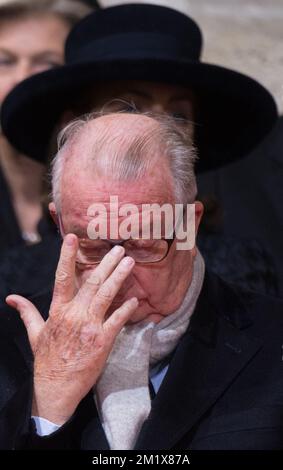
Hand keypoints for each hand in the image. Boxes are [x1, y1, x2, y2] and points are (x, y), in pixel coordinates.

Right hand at [6, 234, 137, 424]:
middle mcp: (74, 315)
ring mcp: (90, 327)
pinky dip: (127, 308)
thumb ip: (27, 312)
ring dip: (119, 277)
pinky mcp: (102, 340)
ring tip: (130, 263)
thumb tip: (12, 298)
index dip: (67, 256)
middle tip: (119, 249)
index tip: (73, 238)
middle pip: (92, 282)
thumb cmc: (47, 360)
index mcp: (58, 311)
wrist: (56, 387)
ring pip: (106, 295)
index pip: (62, 277)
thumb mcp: (35, 334)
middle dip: (107, 263)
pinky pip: (117, 320)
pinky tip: (135, 299)